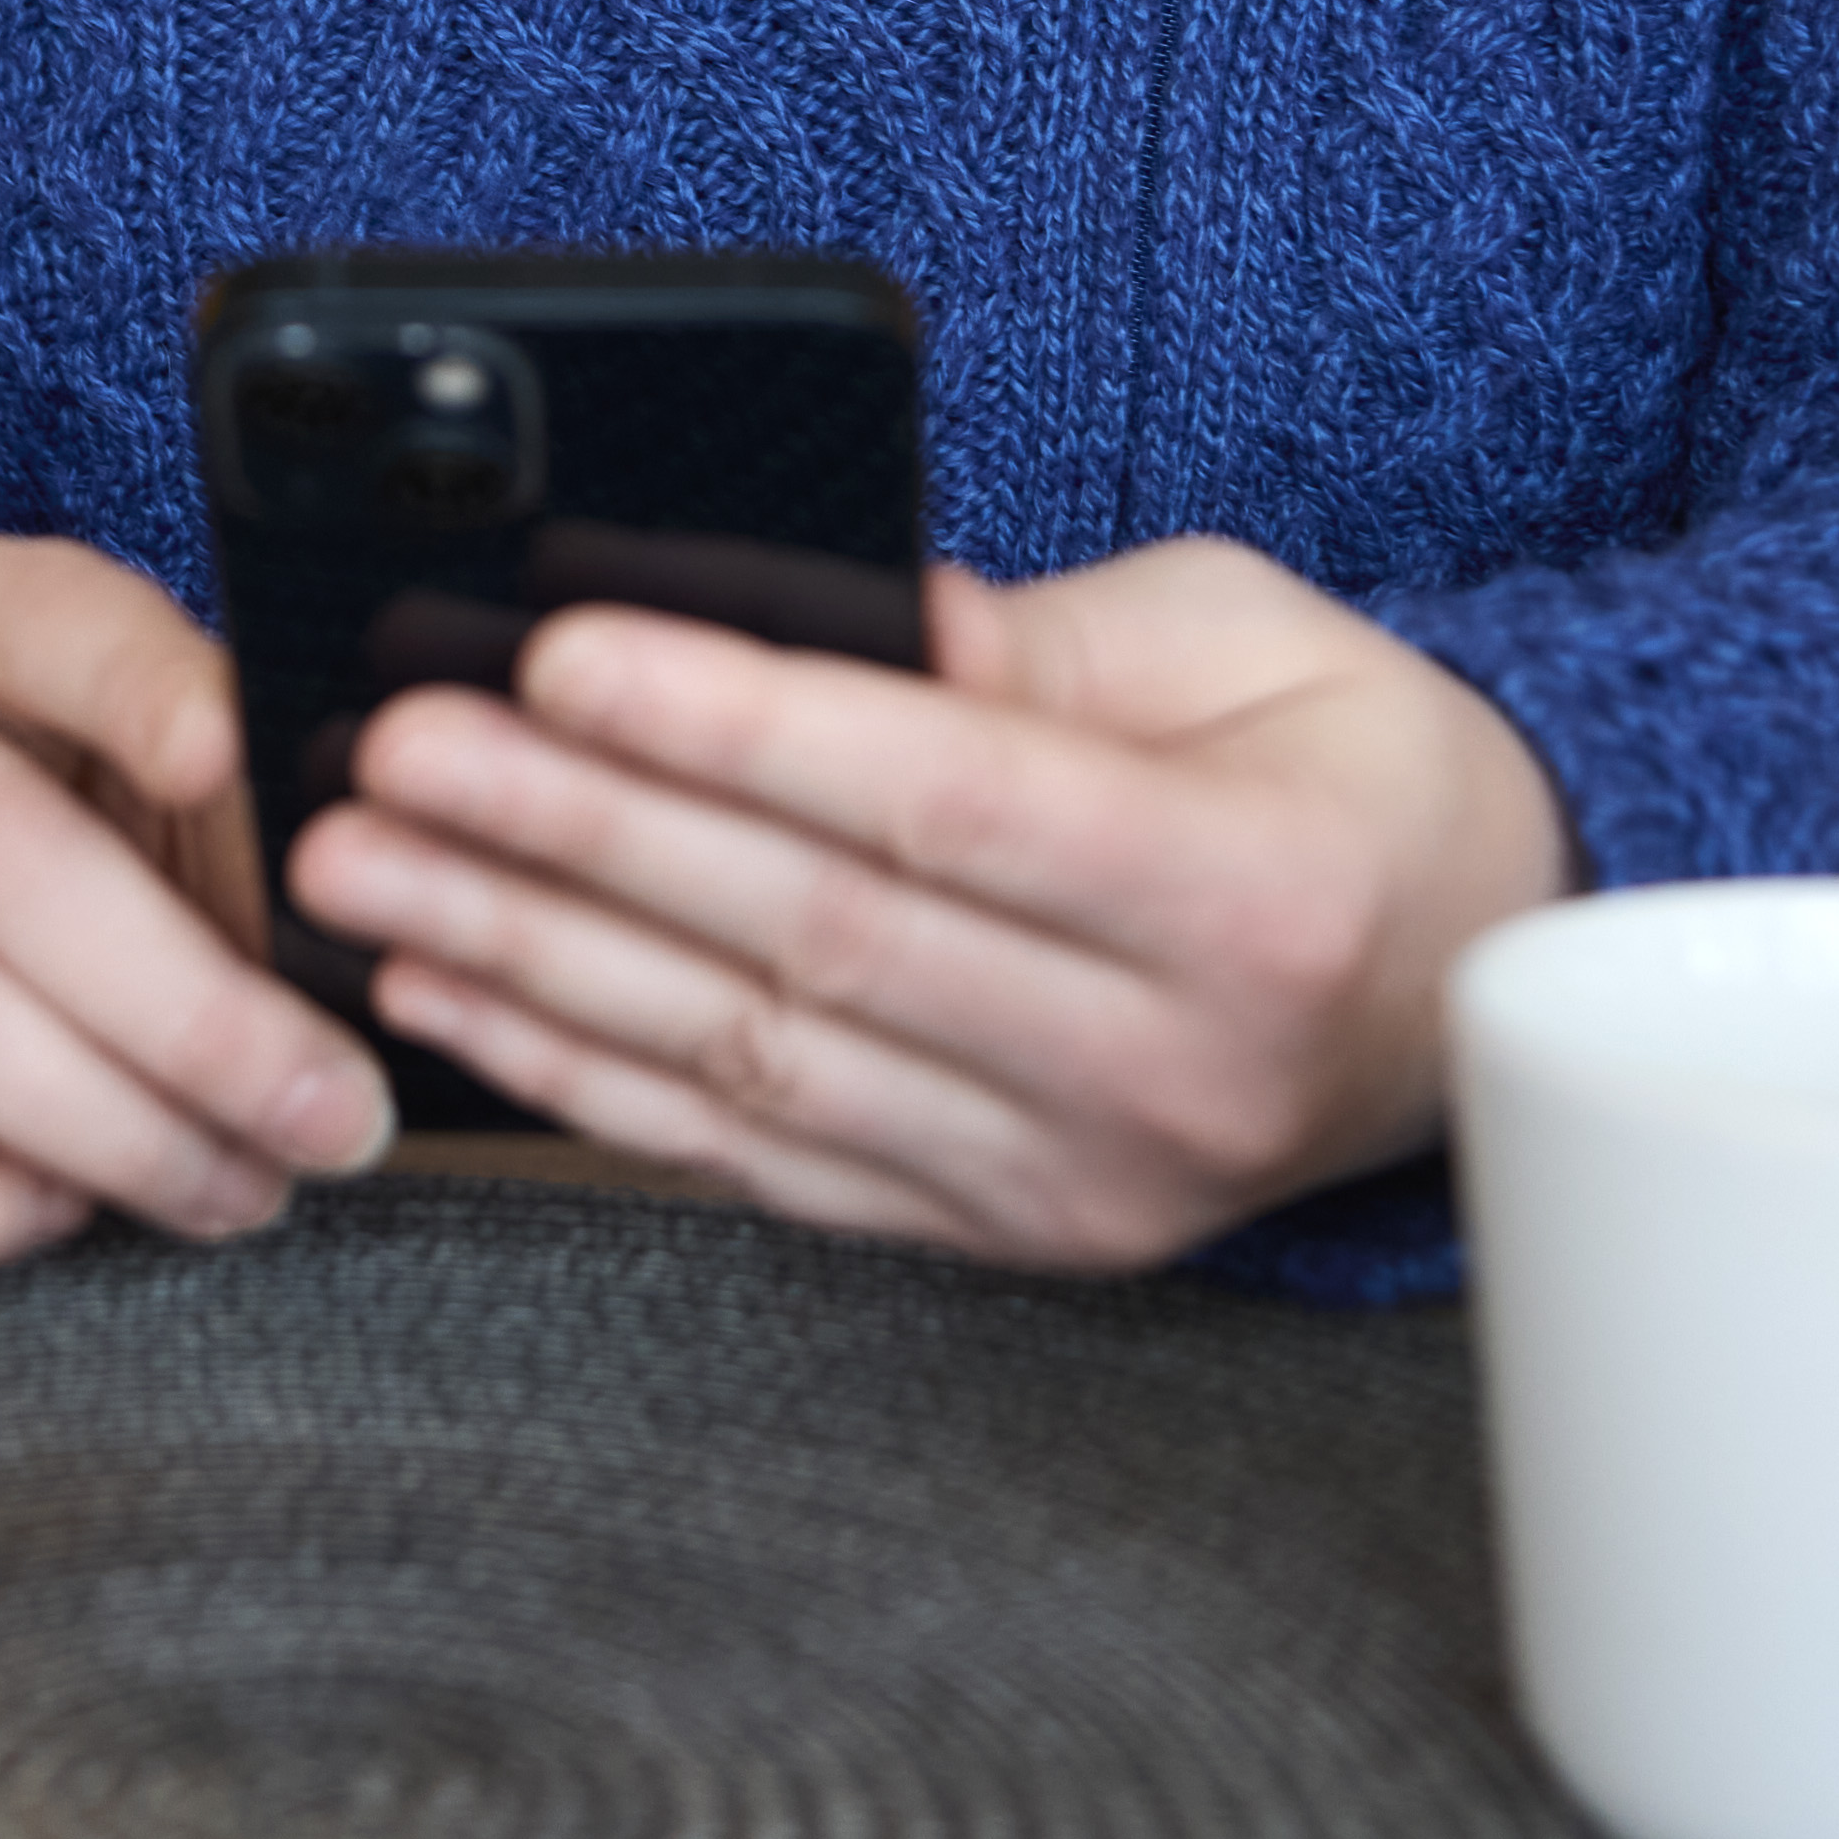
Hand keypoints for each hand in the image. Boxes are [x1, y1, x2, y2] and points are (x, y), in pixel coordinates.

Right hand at [0, 536, 397, 1281]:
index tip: (234, 755)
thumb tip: (367, 929)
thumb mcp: (136, 751)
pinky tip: (68, 1212)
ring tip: (243, 1186)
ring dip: (108, 1124)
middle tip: (337, 1117)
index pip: (47, 622)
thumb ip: (234, 809)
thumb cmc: (47, 804)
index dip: (138, 688)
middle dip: (193, 1013)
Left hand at [279, 539, 1575, 1270]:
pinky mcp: (1002, 1236)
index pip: (946, 806)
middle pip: (817, 937)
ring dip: (534, 963)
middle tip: (400, 754)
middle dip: (578, 837)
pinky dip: (591, 1081)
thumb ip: (1028, 640)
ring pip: (756, 1064)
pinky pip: (760, 1159)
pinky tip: (459, 1002)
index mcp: (1251, 899)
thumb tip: (810, 603)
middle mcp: (1167, 1071)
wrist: (1471, 988)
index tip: (562, 655)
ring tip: (366, 873)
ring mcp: (1078, 1182)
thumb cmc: (1361, 781)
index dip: (742, 728)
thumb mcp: (1248, 640)